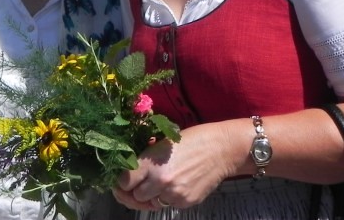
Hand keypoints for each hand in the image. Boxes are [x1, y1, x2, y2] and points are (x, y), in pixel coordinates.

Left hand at [113, 123, 235, 210]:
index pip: (124, 181)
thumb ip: (146, 157)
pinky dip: (168, 198)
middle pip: (135, 197)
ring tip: (158, 184)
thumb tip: (128, 165)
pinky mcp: (186, 202)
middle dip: (136, 191)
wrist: (222, 149)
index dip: (121, 182)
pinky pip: (168, 204)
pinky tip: (175, 185)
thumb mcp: (165, 141)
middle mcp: (161, 181)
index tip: (124, 179)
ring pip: (151, 204)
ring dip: (151, 196)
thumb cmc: (193, 139)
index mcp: (152, 162)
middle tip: (140, 183)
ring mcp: (174, 194)